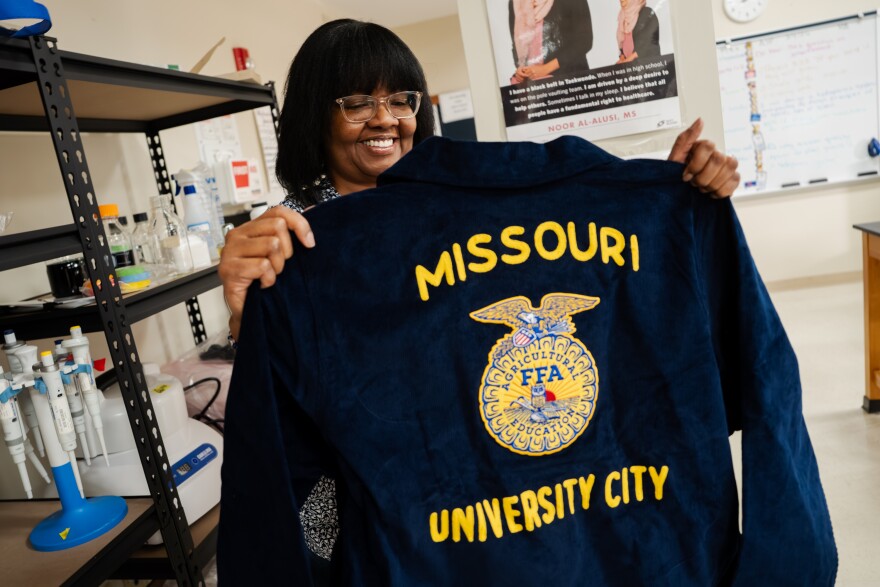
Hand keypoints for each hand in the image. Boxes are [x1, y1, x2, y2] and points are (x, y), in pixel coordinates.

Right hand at [219, 206, 314, 338]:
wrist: (248, 310)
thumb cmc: (263, 281)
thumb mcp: (281, 254)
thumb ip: (292, 232)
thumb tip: (312, 209)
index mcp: (251, 228)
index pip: (278, 211)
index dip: (299, 224)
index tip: (309, 243)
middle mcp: (238, 235)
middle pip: (278, 227)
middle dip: (287, 251)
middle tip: (278, 266)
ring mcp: (230, 251)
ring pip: (272, 245)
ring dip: (277, 267)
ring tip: (268, 275)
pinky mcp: (229, 269)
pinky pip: (263, 266)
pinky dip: (269, 280)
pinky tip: (262, 285)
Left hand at [668, 118, 739, 197]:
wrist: (678, 194)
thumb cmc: (675, 176)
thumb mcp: (674, 158)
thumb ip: (685, 138)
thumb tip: (700, 121)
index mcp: (703, 147)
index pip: (708, 146)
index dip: (695, 165)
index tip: (685, 175)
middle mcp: (717, 154)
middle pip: (719, 159)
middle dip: (703, 177)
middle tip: (693, 183)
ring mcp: (727, 166)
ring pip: (729, 170)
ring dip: (711, 185)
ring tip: (701, 188)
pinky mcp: (732, 179)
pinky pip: (735, 181)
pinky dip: (720, 191)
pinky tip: (711, 192)